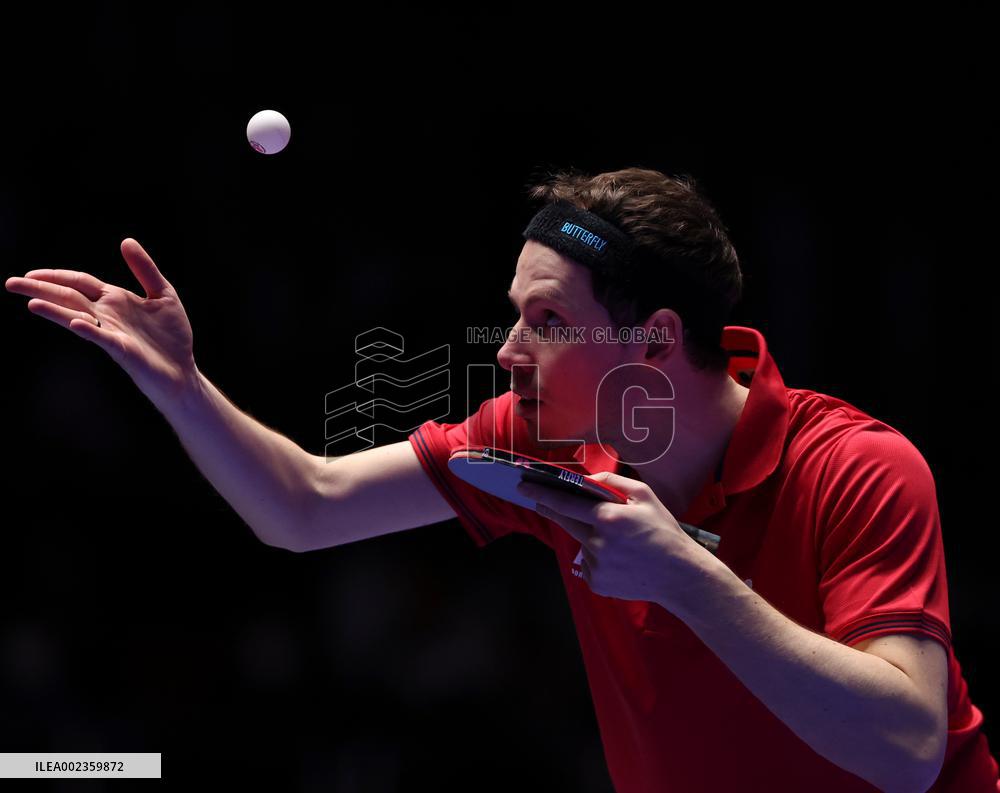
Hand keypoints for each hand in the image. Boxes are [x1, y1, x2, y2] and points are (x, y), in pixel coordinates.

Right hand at [5, 238, 198, 407]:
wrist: (182, 371)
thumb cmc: (172, 336)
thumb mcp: (163, 293)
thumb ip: (144, 268)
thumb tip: (126, 240)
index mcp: (114, 299)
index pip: (79, 282)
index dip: (57, 275)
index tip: (30, 273)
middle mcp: (107, 315)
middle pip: (69, 297)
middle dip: (41, 289)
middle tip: (10, 283)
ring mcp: (112, 333)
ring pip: (78, 317)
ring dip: (55, 310)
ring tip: (31, 303)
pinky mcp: (122, 349)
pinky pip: (102, 338)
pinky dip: (89, 330)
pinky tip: (75, 323)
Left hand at [516, 471, 706, 604]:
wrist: (679, 575)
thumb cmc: (663, 531)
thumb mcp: (645, 496)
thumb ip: (612, 483)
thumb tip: (585, 480)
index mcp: (608, 517)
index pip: (565, 502)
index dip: (541, 493)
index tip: (523, 487)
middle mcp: (597, 541)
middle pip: (565, 521)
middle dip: (550, 510)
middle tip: (541, 502)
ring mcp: (595, 565)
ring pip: (581, 543)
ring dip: (589, 537)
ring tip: (620, 542)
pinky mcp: (596, 583)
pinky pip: (589, 564)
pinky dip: (599, 559)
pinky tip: (620, 560)